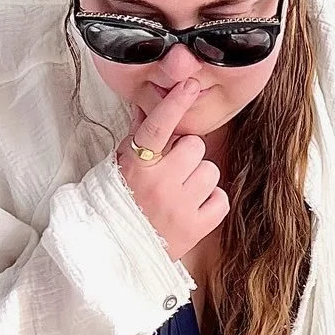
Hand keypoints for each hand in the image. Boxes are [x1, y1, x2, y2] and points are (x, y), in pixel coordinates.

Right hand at [117, 76, 229, 266]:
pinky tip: (191, 208)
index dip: (174, 104)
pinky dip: (210, 202)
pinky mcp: (196, 228)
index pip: (158, 127)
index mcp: (136, 166)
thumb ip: (136, 137)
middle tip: (171, 172)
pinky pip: (221, 199)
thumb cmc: (116, 203)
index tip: (189, 83)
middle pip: (194, 146)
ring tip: (179, 193)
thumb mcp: (118, 166)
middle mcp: (159, 184)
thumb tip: (143, 105)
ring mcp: (179, 207)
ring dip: (199, 179)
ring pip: (210, 171)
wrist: (113, 251)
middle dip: (186, 155)